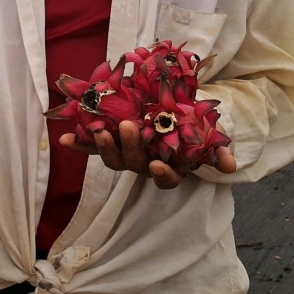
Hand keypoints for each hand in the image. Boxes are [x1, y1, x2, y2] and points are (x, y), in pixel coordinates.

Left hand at [60, 119, 236, 189]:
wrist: (174, 113)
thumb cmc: (192, 129)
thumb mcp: (207, 137)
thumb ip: (217, 150)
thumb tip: (230, 165)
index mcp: (168, 166)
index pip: (166, 179)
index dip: (162, 176)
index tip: (158, 167)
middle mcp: (143, 163)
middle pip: (134, 164)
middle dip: (130, 147)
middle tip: (129, 127)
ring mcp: (124, 154)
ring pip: (112, 158)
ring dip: (103, 146)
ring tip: (99, 131)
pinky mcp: (109, 141)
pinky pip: (90, 147)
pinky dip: (77, 144)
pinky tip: (63, 138)